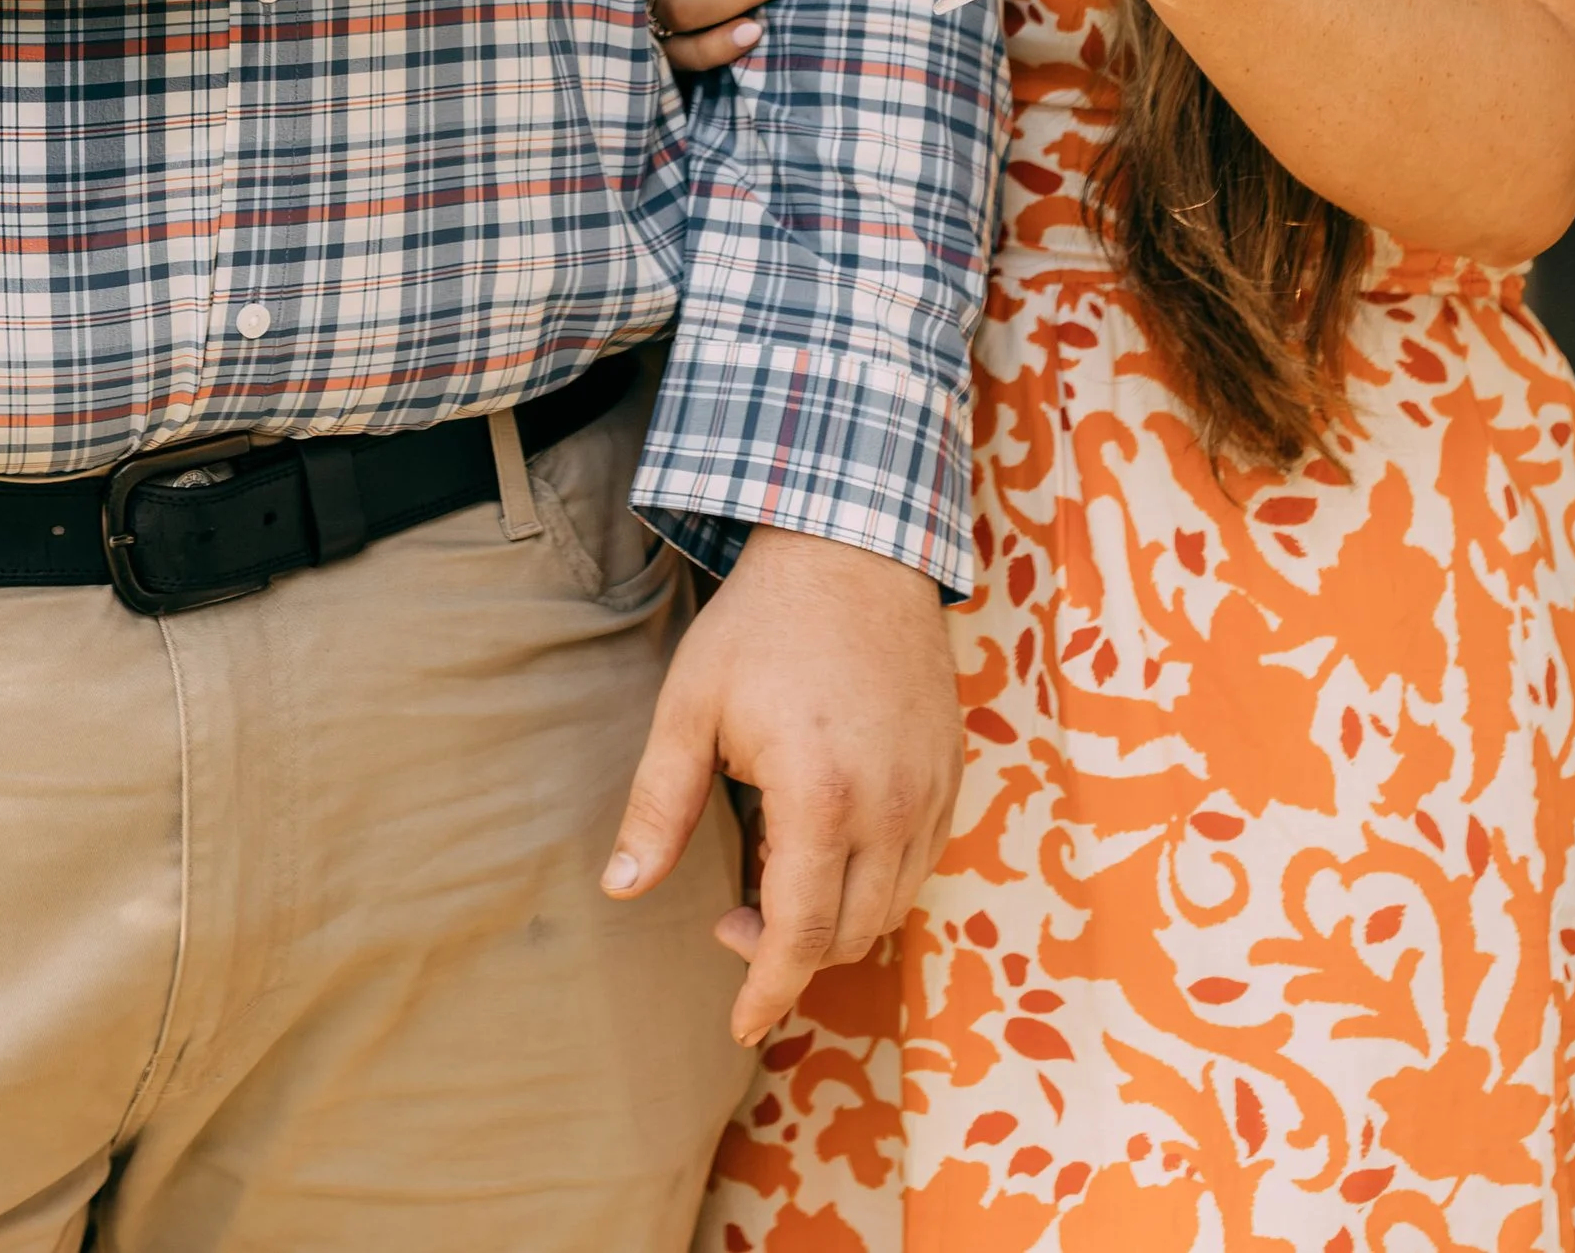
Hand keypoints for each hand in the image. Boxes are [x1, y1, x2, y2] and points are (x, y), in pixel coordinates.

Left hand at [602, 524, 959, 1045]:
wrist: (852, 549)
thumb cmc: (761, 625)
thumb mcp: (691, 708)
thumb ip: (659, 806)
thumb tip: (622, 888)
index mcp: (821, 798)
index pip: (802, 937)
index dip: (768, 991)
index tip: (742, 1026)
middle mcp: (890, 807)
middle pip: (850, 935)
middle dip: (791, 954)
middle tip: (735, 915)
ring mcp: (930, 790)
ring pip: (893, 907)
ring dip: (837, 920)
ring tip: (779, 872)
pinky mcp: (952, 771)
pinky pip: (923, 861)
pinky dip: (878, 880)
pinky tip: (832, 843)